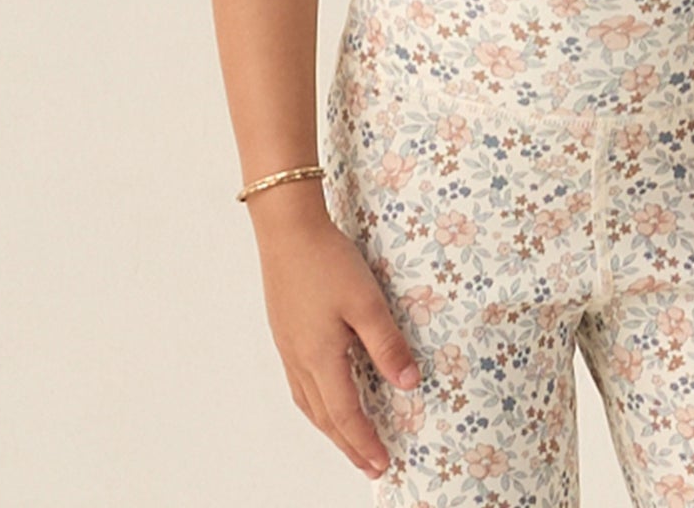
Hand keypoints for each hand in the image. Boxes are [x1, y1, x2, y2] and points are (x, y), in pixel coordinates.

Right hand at [255, 213, 422, 482]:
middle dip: (348, 444)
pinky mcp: (284, 331)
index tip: (382, 464)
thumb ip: (387, 345)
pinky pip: (300, 383)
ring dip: (330, 427)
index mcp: (321, 357)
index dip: (364, 442)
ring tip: (348, 439)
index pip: (345, 414)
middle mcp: (300, 359)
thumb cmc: (327, 261)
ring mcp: (288, 346)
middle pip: (324, 417)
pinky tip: (325, 394)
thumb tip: (409, 384)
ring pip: (309, 402)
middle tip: (370, 464)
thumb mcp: (367, 302)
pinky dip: (316, 403)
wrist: (287, 229)